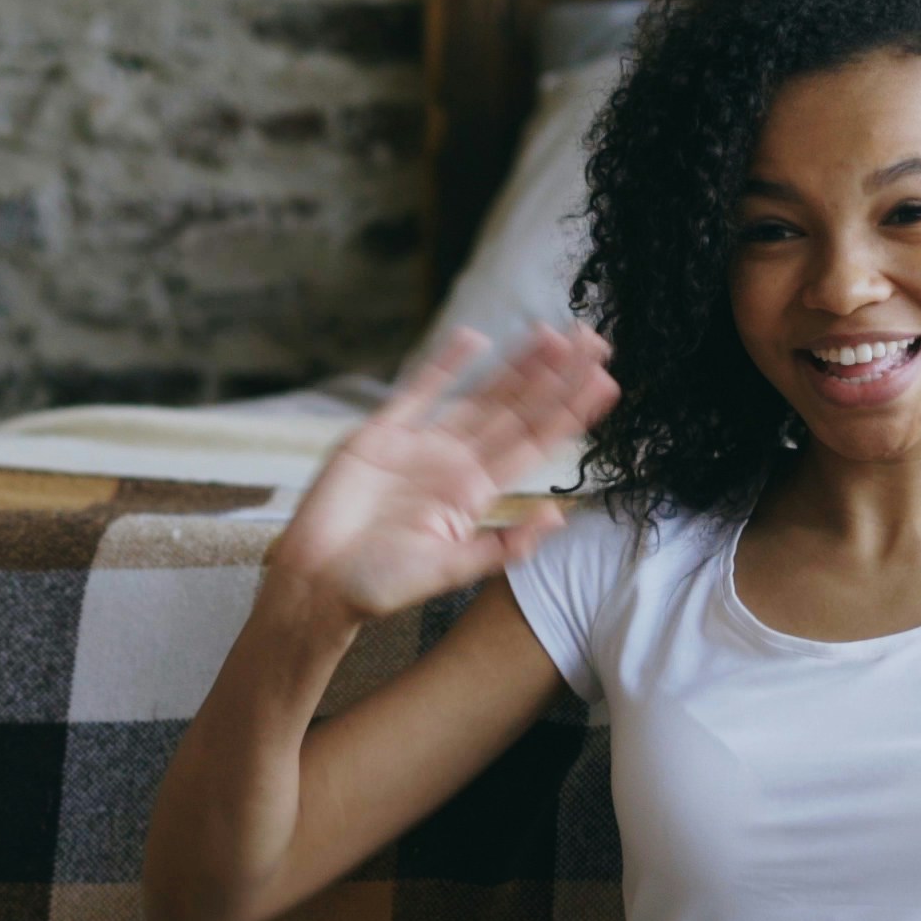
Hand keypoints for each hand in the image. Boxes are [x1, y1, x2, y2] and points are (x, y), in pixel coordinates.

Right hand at [266, 324, 616, 625]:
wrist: (316, 583)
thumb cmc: (378, 586)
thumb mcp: (448, 571)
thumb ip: (502, 546)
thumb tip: (559, 517)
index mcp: (475, 495)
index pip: (534, 444)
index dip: (569, 412)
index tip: (604, 383)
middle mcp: (454, 464)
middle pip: (516, 410)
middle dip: (555, 377)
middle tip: (593, 340)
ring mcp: (419, 446)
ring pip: (478, 395)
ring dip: (515, 366)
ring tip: (551, 335)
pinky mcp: (379, 435)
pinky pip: (417, 392)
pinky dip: (443, 366)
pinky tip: (472, 339)